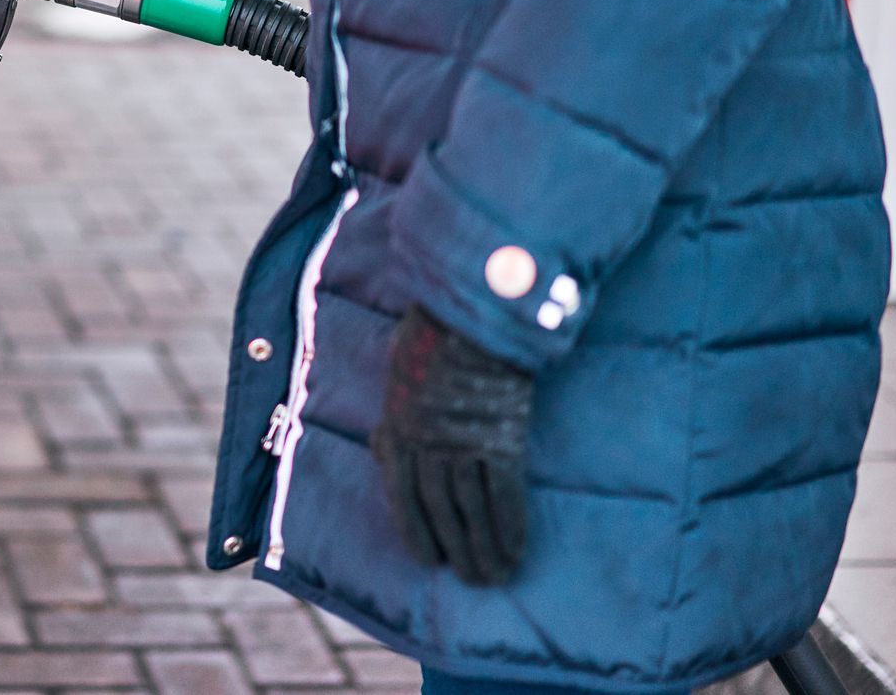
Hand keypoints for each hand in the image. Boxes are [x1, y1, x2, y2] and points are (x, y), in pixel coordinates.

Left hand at [370, 306, 532, 586]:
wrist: (468, 315)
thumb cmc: (430, 339)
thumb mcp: (395, 376)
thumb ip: (392, 416)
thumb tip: (379, 442)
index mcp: (397, 429)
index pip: (403, 496)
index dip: (416, 532)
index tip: (429, 560)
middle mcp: (425, 445)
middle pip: (439, 511)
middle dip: (455, 550)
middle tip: (473, 581)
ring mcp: (460, 444)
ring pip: (469, 511)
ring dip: (483, 549)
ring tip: (494, 577)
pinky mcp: (497, 439)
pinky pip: (503, 494)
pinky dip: (509, 527)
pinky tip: (516, 551)